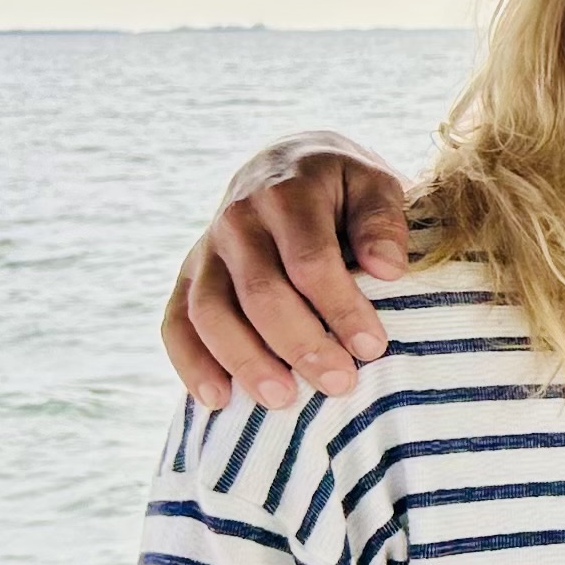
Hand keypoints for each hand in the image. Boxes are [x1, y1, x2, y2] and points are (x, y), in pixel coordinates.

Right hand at [160, 135, 413, 409]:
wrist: (288, 165)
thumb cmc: (345, 188)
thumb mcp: (375, 185)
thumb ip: (383, 222)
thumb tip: (388, 269)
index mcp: (288, 193)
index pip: (310, 260)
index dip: (340, 307)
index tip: (373, 347)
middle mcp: (238, 219)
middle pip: (261, 292)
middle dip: (301, 344)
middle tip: (340, 383)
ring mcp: (206, 250)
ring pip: (211, 311)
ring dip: (245, 361)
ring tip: (282, 400)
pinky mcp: (188, 276)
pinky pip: (176, 322)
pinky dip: (191, 363)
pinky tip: (218, 400)